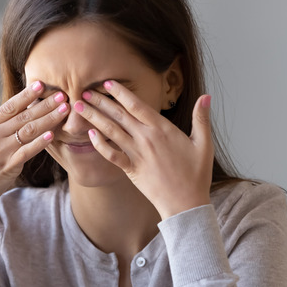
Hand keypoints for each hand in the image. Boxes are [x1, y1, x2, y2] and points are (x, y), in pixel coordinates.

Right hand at [0, 81, 69, 219]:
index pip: (9, 107)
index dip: (26, 95)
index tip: (41, 85)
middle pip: (23, 116)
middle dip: (44, 104)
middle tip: (62, 94)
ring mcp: (0, 152)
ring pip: (28, 131)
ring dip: (48, 119)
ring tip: (64, 110)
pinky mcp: (7, 168)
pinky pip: (27, 152)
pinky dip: (40, 143)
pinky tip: (52, 135)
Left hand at [74, 80, 213, 218]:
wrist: (186, 204)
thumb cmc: (196, 174)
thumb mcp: (204, 144)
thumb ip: (201, 118)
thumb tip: (206, 96)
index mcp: (162, 129)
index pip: (137, 105)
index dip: (121, 92)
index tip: (107, 82)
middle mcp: (146, 139)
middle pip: (119, 115)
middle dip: (100, 101)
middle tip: (84, 89)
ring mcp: (136, 154)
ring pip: (111, 131)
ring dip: (93, 117)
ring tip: (79, 106)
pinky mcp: (131, 169)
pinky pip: (111, 154)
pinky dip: (100, 144)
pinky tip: (90, 134)